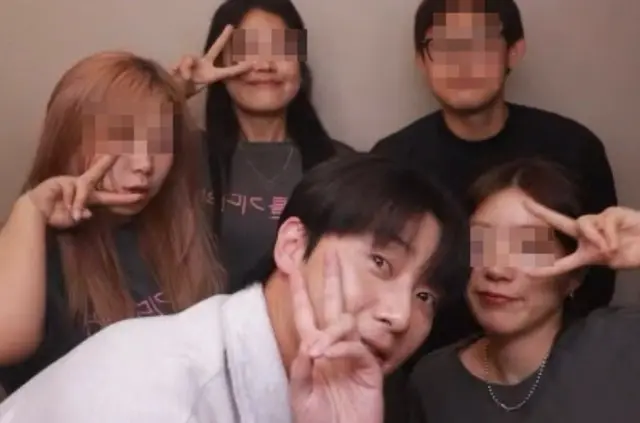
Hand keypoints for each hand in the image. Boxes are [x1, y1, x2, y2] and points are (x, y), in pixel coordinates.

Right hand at [26, 155, 143, 228]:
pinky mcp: (62, 181)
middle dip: (107, 162)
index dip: (124, 198)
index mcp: (89, 199)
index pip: (110, 197)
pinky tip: (62, 205)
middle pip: (97, 173)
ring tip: (73, 213)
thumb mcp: (72, 219)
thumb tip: (88, 213)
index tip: (140, 196)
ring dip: (79, 203)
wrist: (35, 214)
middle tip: (120, 150)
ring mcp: (72, 182)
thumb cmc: (54, 216)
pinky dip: (70, 201)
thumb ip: (82, 214)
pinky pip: (73, 192)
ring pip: (85, 191)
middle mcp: (83, 187)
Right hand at [173, 24, 253, 95]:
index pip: (229, 70)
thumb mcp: (193, 85)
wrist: (176, 88)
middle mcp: (205, 63)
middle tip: (231, 27)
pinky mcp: (184, 59)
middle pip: (216, 47)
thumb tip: (188, 61)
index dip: (240, 68)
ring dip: (186, 69)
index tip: (253, 63)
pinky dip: (180, 68)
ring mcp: (195, 60)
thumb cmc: (188, 88)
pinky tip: (176, 72)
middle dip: (223, 37)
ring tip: (185, 78)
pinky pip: (183, 61)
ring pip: (190, 58)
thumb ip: (192, 72)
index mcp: (212, 72)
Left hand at [289, 251, 382, 422]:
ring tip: (317, 351)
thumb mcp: (299, 394)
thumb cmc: (317, 421)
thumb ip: (301, 368)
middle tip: (331, 254)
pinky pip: (356, 347)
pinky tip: (328, 355)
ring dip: (330, 331)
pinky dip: (342, 348)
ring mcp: (353, 356)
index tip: (293, 266)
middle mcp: (334, 347)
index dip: (300, 291)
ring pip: (345, 324)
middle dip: (331, 280)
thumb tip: (310, 342)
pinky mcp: (370, 368)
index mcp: (314, 351)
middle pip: (333, 306)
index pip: (306, 314)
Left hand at [524, 200, 639, 275]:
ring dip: (596, 239)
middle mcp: (587, 232)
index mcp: (584, 248)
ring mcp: (599, 220)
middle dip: (542, 212)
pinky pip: (604, 224)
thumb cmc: (629, 252)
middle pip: (561, 221)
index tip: (526, 272)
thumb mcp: (606, 259)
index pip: (561, 259)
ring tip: (610, 249)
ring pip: (583, 225)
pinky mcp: (612, 213)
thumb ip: (592, 255)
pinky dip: (609, 236)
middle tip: (525, 203)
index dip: (545, 267)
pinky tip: (618, 241)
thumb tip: (594, 245)